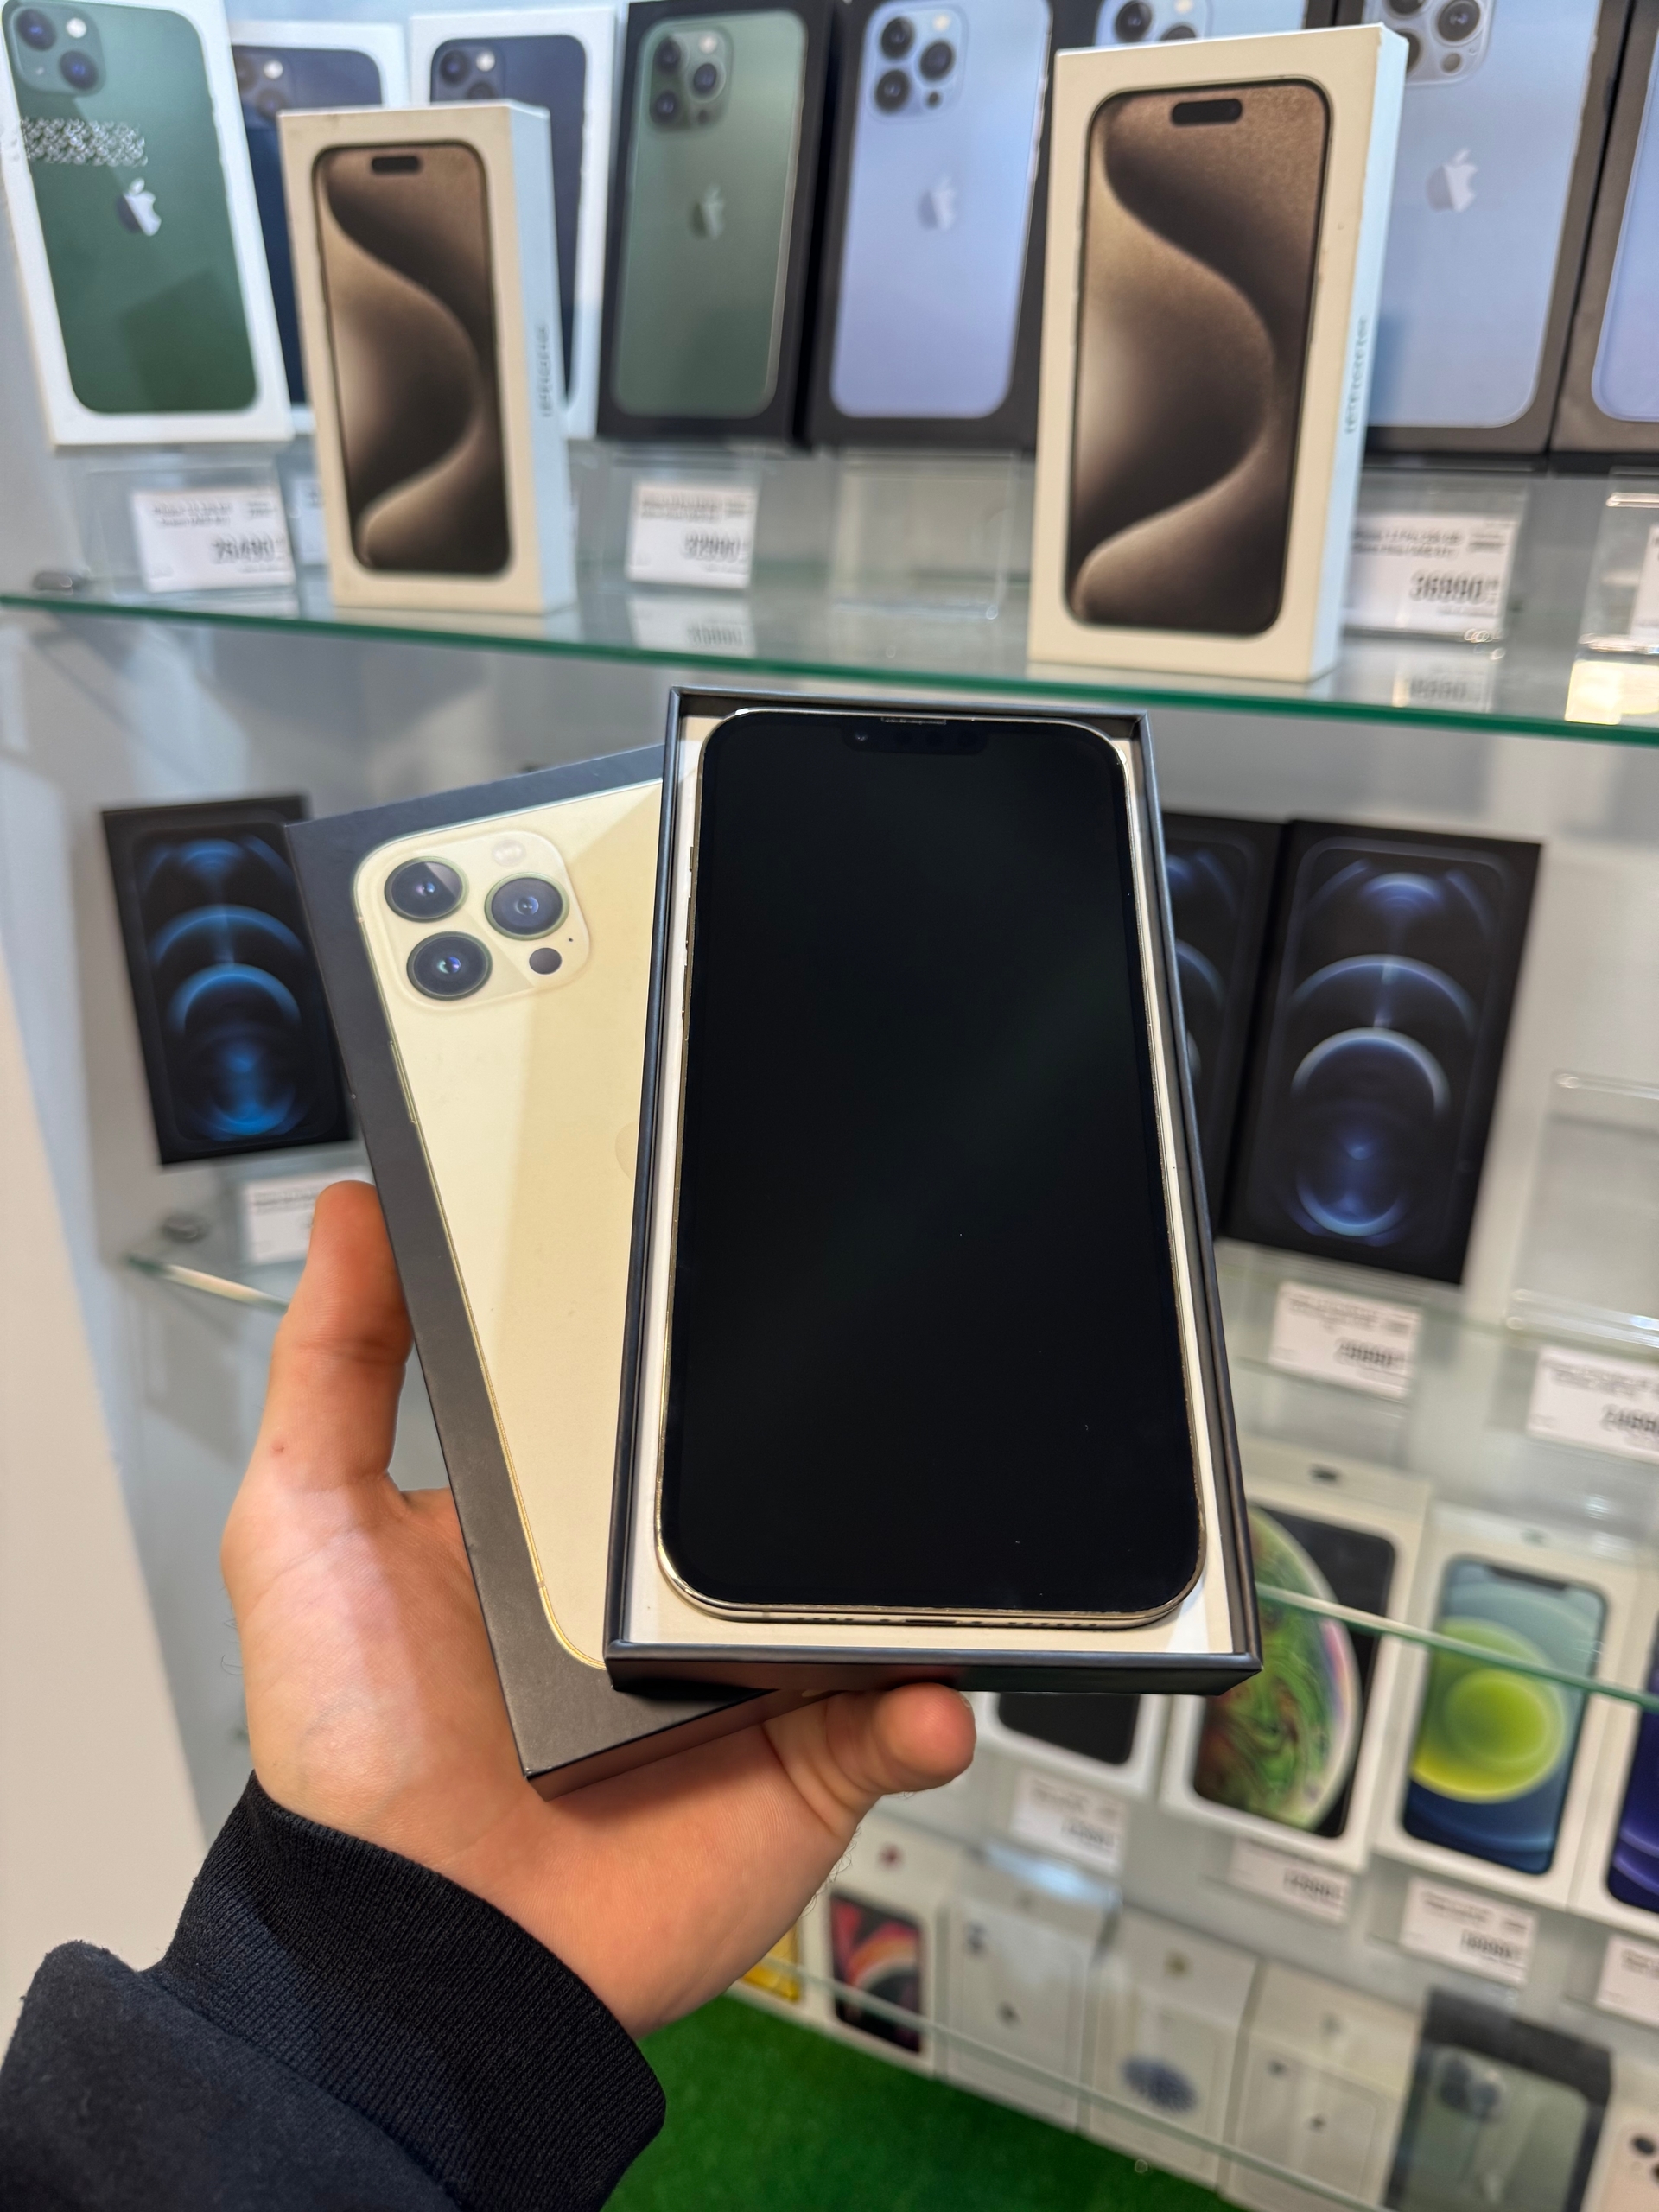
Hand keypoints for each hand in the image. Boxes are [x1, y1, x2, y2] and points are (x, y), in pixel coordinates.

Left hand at [222, 1181, 974, 2037]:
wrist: (426, 1960)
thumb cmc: (352, 1757)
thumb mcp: (302, 1529)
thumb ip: (333, 1370)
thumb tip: (353, 1212)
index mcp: (561, 1524)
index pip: (648, 1398)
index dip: (687, 1335)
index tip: (733, 1249)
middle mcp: (659, 1590)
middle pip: (771, 1477)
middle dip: (828, 1431)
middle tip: (876, 1370)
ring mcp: (740, 1677)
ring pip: (858, 1588)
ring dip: (905, 1565)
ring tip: (940, 1522)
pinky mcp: (804, 1765)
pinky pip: (899, 1719)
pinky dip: (930, 1703)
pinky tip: (923, 1687)